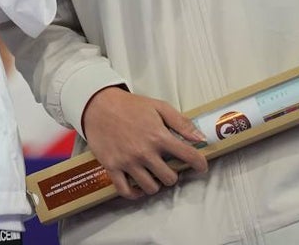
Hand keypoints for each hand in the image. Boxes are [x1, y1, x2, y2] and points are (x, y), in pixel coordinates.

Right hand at [81, 86, 208, 198]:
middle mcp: (144, 152)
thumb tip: (200, 138)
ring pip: (151, 187)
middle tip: (167, 167)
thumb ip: (181, 122)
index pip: (189, 156)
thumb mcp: (158, 107)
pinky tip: (138, 187)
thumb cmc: (129, 105)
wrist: (97, 104)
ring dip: (155, 183)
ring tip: (152, 175)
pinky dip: (135, 194)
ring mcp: (127, 161)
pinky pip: (125, 191)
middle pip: (170, 178)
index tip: (200, 166)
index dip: (200, 164)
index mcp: (158, 136)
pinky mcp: (112, 166)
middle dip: (172, 174)